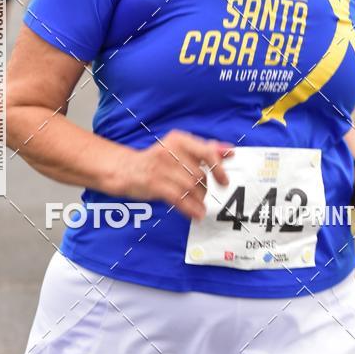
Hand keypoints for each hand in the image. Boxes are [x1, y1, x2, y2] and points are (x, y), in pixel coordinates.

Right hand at [115, 130, 233, 220]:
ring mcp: (161, 167)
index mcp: (179, 139)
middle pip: (199, 174)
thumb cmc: (157, 160)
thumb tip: (229, 151)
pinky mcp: (154, 183)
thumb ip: (204, 149)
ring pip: (191, 187)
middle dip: (204, 188)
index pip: (206, 152)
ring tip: (199, 206)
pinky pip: (179, 198)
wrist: (125, 169)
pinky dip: (191, 208)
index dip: (218, 169)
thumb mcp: (179, 149)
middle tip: (201, 195)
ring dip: (198, 200)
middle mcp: (170, 150)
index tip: (224, 182)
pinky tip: (196, 214)